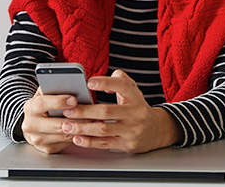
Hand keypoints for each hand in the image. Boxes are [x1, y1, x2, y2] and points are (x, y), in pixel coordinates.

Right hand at [21, 88, 86, 153]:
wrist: (33, 124)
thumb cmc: (44, 106)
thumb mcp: (46, 94)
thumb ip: (55, 89)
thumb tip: (73, 85)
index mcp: (30, 107)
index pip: (42, 103)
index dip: (59, 102)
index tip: (74, 100)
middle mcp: (31, 125)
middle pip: (56, 124)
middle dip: (76, 119)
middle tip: (91, 114)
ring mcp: (38, 139)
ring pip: (64, 135)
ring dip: (81, 129)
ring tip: (94, 121)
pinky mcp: (47, 149)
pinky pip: (67, 143)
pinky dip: (79, 136)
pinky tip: (88, 130)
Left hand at [59, 70, 182, 152]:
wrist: (156, 130)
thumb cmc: (137, 107)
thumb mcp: (133, 90)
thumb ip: (119, 79)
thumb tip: (99, 79)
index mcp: (135, 96)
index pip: (122, 86)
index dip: (105, 83)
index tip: (88, 83)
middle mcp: (135, 113)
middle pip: (106, 111)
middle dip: (84, 111)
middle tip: (67, 110)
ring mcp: (132, 130)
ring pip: (103, 129)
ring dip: (83, 128)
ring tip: (67, 125)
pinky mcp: (127, 144)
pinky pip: (105, 143)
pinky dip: (89, 142)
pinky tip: (77, 138)